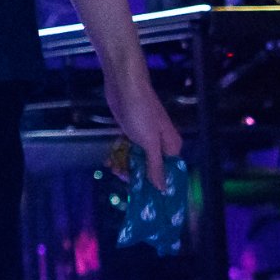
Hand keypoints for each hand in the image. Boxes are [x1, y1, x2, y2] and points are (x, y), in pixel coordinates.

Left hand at [105, 62, 181, 183]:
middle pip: (150, 167)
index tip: (142, 194)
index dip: (155, 184)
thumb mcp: (149, 142)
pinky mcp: (130, 131)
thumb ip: (155, 166)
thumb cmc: (140, 113)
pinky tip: (108, 161)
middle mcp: (160, 143)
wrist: (125, 85)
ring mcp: (144, 137)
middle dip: (135, 174)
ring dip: (124, 165)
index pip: (167, 172)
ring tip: (112, 168)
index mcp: (171, 146)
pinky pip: (126, 149)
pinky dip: (119, 155)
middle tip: (120, 176)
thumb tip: (163, 189)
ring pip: (136, 159)